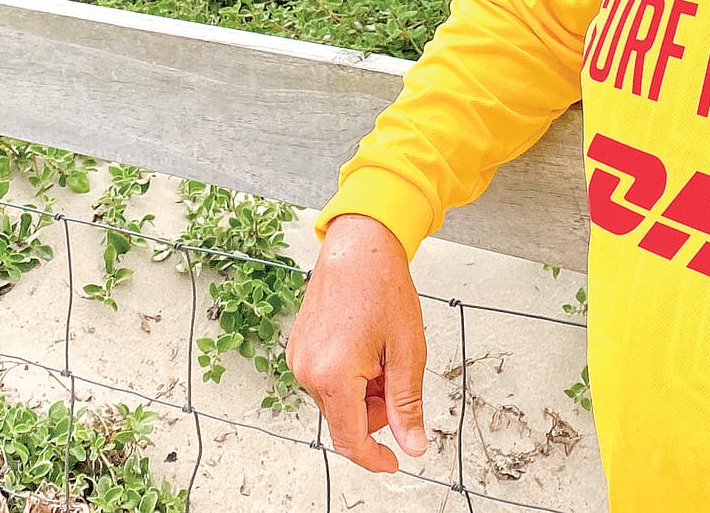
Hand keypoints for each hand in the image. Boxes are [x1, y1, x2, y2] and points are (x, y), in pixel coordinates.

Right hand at [286, 213, 428, 472]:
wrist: (357, 247)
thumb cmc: (381, 288)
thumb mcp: (408, 351)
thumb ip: (406, 404)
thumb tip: (411, 444)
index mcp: (333, 375)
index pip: (351, 440)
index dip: (375, 458)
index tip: (394, 462)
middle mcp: (307, 371)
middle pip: (346, 419)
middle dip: (375, 409)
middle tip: (396, 373)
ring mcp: (299, 358)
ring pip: (337, 400)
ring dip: (363, 391)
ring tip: (381, 352)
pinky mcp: (298, 348)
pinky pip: (326, 380)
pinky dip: (349, 375)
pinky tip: (364, 345)